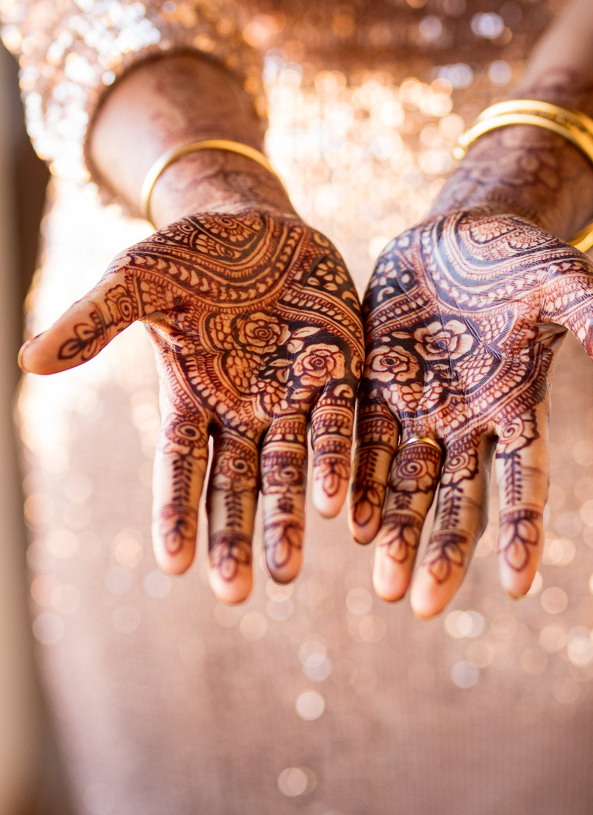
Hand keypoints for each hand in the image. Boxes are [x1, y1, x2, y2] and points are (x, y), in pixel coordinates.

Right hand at [20, 209, 363, 601]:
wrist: (255, 223)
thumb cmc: (187, 255)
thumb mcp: (134, 279)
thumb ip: (93, 320)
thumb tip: (28, 361)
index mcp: (191, 400)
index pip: (180, 467)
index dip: (175, 512)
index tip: (173, 565)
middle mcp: (242, 412)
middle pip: (236, 484)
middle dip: (236, 534)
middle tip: (237, 591)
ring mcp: (291, 396)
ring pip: (290, 468)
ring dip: (289, 517)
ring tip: (286, 571)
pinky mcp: (336, 370)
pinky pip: (339, 423)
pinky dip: (336, 461)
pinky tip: (338, 505)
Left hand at [350, 209, 592, 617]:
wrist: (458, 231)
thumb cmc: (522, 257)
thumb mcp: (568, 283)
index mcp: (517, 406)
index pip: (523, 480)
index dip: (523, 529)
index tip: (518, 584)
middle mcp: (466, 420)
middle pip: (457, 496)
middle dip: (442, 548)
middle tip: (423, 603)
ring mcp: (419, 406)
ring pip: (405, 480)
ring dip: (394, 530)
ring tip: (383, 584)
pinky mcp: (375, 383)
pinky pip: (364, 439)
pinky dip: (358, 478)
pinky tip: (349, 521)